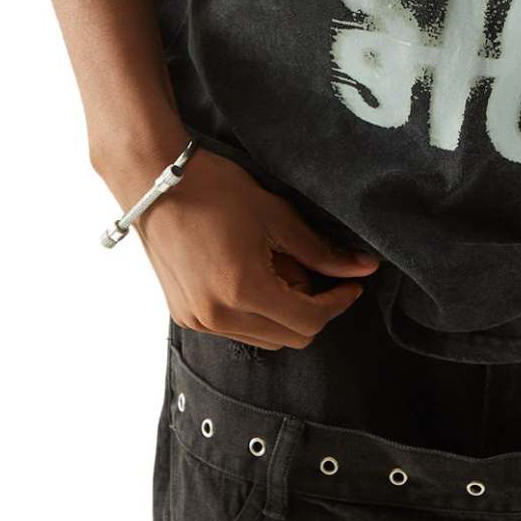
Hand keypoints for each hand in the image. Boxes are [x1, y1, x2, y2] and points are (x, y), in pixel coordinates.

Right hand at [121, 147, 381, 349]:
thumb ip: (321, 251)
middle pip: (290, 338)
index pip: (309, 321)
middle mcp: (218, 317)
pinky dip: (257, 312)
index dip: (337, 303)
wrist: (156, 182)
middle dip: (313, 309)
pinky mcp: (184, 315)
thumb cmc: (217, 190)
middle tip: (316, 272)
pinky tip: (257, 275)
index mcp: (243, 291)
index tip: (350, 283)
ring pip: (265, 338)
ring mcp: (198, 321)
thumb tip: (365, 268)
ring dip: (285, 313)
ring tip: (283, 269)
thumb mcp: (276, 216)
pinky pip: (237, 329)